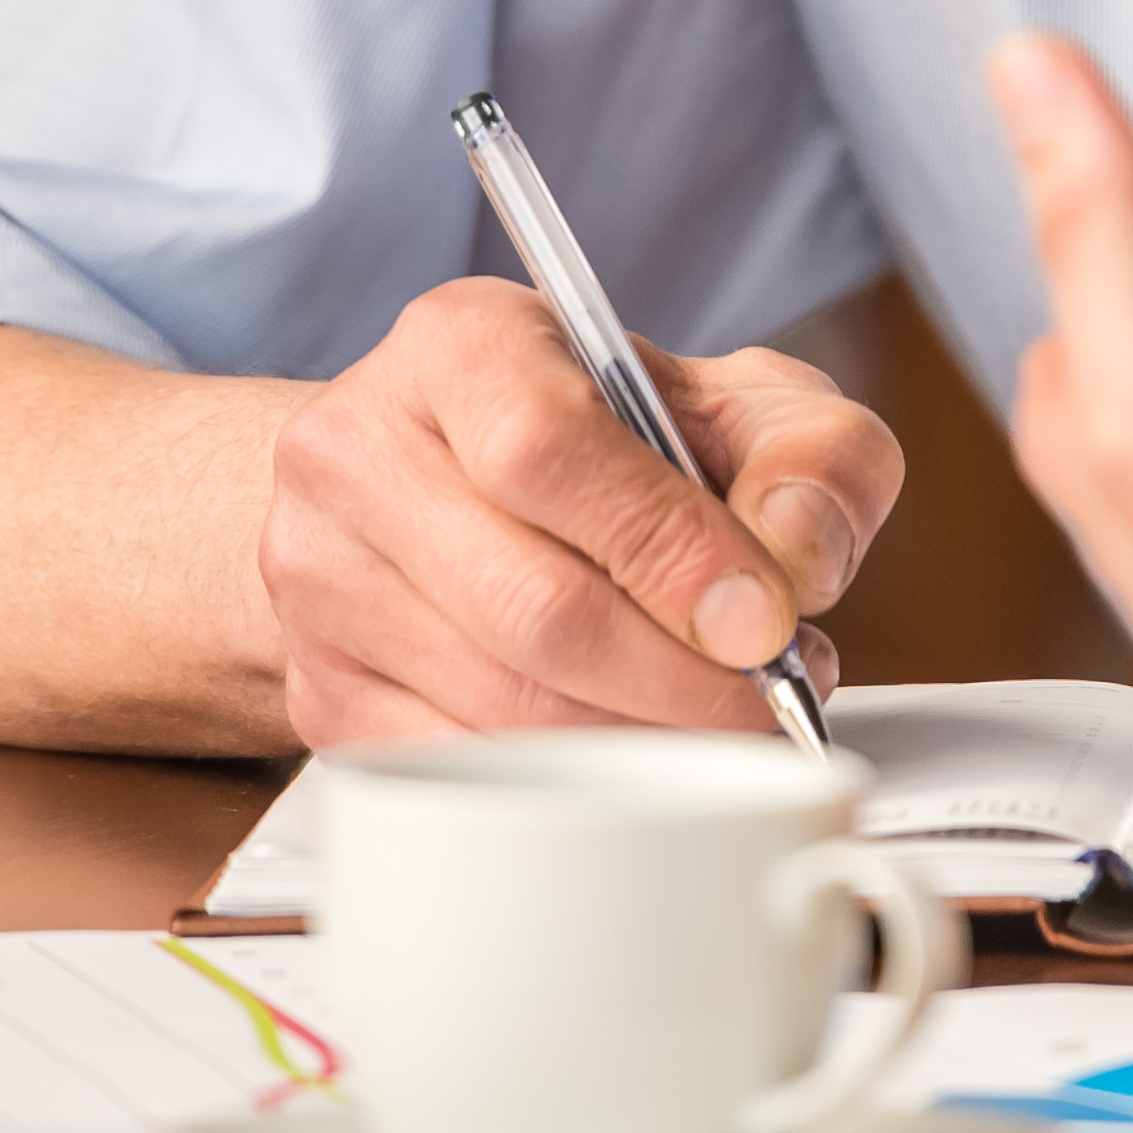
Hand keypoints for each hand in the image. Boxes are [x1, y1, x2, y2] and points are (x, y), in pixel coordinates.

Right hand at [258, 276, 903, 743]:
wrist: (444, 480)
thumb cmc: (605, 440)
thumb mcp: (733, 402)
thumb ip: (811, 452)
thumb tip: (801, 555)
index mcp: (459, 346)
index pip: (547, 451)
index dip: (670, 551)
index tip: (768, 618)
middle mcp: (359, 454)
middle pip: (530, 605)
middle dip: (682, 678)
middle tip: (772, 697)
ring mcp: (321, 584)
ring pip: (498, 709)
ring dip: (643, 740)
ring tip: (724, 716)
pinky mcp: (322, 696)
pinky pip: (462, 775)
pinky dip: (573, 786)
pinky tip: (637, 749)